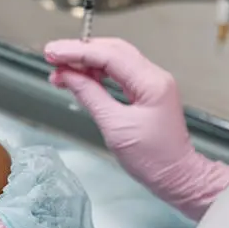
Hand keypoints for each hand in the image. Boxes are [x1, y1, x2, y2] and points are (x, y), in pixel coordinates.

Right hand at [44, 38, 228, 220]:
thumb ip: (90, 95)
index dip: (77, 52)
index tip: (53, 53)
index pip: (109, 55)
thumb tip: (67, 75)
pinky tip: (79, 77)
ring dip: (86, 61)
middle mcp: (154, 76)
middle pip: (112, 50)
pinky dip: (96, 72)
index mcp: (151, 82)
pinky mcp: (146, 92)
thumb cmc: (153, 159)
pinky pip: (119, 73)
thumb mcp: (115, 127)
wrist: (177, 177)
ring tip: (59, 69)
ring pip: (115, 59)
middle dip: (80, 51)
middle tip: (52, 55)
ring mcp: (152, 82)